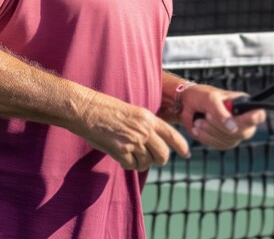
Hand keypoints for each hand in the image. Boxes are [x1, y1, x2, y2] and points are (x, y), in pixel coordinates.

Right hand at [72, 91, 190, 171]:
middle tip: (152, 159)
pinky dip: (128, 164)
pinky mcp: (121, 152)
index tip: (187, 154)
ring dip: (141, 163)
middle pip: (163, 155)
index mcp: (148, 118)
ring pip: (147, 163)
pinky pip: (131, 166)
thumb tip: (151, 142)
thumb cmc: (105, 108)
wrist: (87, 109)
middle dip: (159, 160)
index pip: (171, 134)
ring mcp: (133, 142)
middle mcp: (144, 130)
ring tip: (131, 154)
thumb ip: (143, 126)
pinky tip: (121, 155)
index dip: (181, 146)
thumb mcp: (131, 111)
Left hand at [177, 84, 264, 150]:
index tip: (251, 117)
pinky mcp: (225, 142)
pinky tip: (197, 128)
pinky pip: (219, 145)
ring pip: (229, 140)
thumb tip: (233, 128)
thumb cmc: (202, 96)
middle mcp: (243, 120)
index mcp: (244, 105)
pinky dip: (207, 138)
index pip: (258, 115)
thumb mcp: (210, 100)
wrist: (187, 103)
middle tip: (207, 115)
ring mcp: (235, 133)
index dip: (254, 118)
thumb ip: (221, 113)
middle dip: (221, 125)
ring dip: (211, 131)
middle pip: (243, 131)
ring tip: (198, 121)